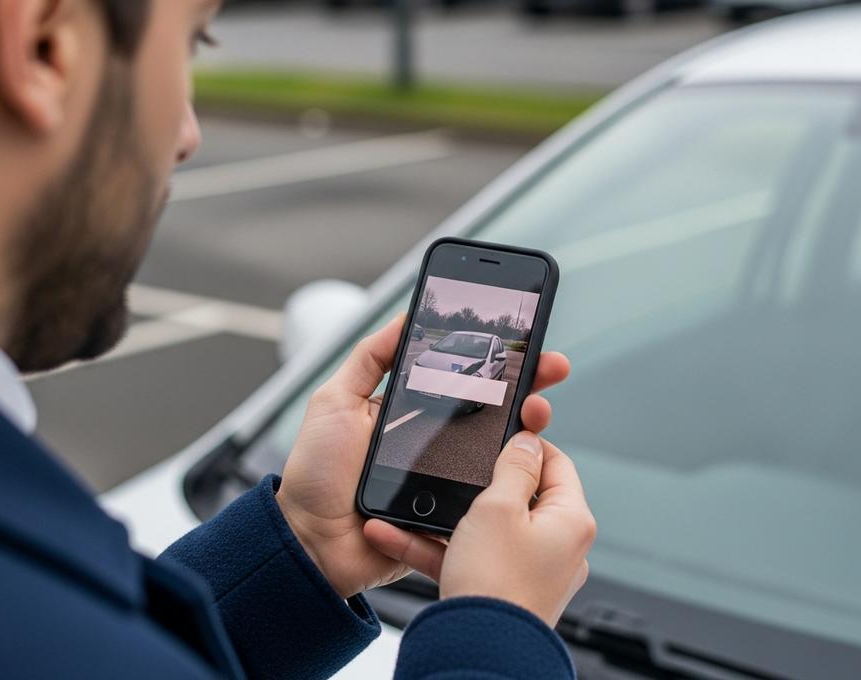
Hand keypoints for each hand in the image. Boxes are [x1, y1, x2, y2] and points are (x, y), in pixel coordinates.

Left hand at [275, 314, 571, 597]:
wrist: (310, 542)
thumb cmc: (316, 475)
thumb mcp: (334, 402)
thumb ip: (369, 359)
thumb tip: (404, 317)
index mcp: (413, 414)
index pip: (464, 381)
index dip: (495, 362)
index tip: (526, 342)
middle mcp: (437, 445)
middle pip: (495, 412)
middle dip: (528, 388)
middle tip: (550, 369)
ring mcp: (449, 481)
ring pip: (502, 454)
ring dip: (527, 430)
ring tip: (536, 413)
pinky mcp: (453, 515)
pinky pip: (489, 498)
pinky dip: (511, 479)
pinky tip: (525, 458)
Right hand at [364, 432, 595, 626]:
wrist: (477, 649)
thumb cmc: (496, 583)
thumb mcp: (499, 506)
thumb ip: (513, 467)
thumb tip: (528, 442)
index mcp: (571, 520)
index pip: (557, 464)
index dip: (527, 444)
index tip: (499, 434)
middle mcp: (559, 547)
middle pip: (519, 497)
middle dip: (476, 485)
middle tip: (453, 473)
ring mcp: (531, 571)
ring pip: (485, 530)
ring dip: (445, 518)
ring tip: (411, 507)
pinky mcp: (501, 591)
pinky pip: (467, 557)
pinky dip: (436, 547)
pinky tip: (395, 536)